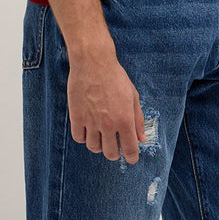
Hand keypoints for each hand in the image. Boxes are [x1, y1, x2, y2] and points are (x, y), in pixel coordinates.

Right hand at [67, 49, 146, 163]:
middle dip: (115, 152)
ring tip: (100, 132)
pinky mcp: (77, 117)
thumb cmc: (115, 76)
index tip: (131, 157)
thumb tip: (141, 139)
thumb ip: (138, 119)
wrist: (93, 62)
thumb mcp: (132, 95)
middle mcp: (108, 124)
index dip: (132, 157)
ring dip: (98, 144)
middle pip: (111, 153)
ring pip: (94, 148)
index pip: (130, 150)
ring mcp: (91, 122)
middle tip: (114, 143)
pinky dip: (84, 136)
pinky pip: (79, 138)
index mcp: (125, 119)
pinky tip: (88, 127)